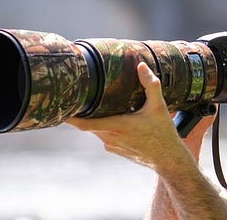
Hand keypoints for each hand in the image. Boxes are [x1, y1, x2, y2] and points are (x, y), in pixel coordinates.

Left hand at [65, 63, 192, 172]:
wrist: (168, 160)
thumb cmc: (163, 134)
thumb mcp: (159, 107)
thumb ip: (150, 85)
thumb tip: (141, 66)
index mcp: (117, 126)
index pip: (84, 123)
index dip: (69, 117)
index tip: (59, 107)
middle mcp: (110, 137)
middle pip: (87, 124)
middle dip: (81, 112)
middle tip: (74, 98)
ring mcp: (111, 145)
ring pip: (96, 129)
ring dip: (94, 118)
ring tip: (92, 104)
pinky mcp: (115, 149)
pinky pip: (104, 135)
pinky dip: (104, 126)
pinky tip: (113, 117)